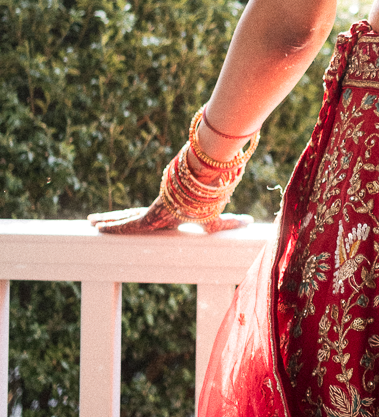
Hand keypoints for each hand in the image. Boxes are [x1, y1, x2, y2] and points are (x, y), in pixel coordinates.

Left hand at [88, 196, 252, 235]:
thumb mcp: (220, 220)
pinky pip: (127, 224)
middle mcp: (158, 210)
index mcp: (170, 211)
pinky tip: (97, 227)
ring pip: (125, 217)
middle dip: (114, 217)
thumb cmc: (213, 202)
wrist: (208, 189)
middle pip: (131, 215)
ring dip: (107, 219)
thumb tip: (251, 222)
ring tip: (89, 221)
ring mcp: (153, 211)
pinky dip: (113, 226)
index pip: (148, 216)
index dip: (135, 217)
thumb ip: (231, 222)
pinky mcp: (150, 216)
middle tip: (94, 220)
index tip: (128, 218)